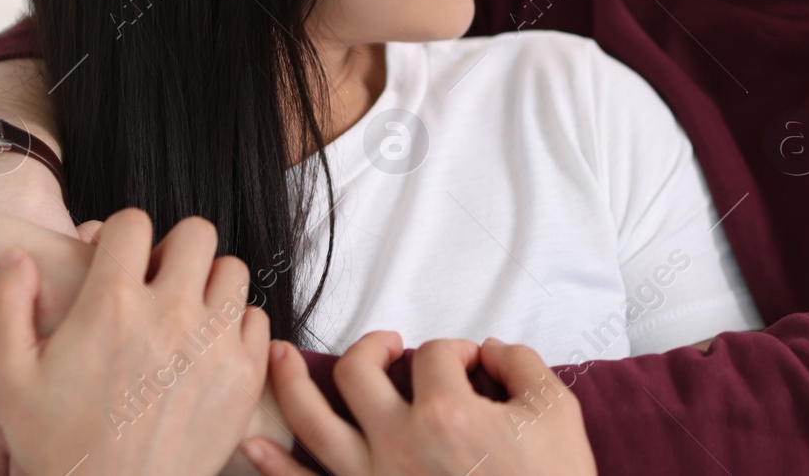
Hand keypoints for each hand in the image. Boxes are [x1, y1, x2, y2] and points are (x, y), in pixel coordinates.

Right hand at [0, 208, 269, 475]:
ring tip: (184, 314)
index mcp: (111, 305)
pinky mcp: (244, 375)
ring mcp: (214, 343)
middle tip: (157, 280)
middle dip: (175, 248)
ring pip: (233, 271)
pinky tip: (207, 349)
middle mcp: (171, 314)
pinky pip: (256, 319)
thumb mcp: (9, 380)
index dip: (122, 234)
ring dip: (209, 283)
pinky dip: (236, 326)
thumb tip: (19, 258)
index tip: (117, 259)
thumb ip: (8, 307)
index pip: (134, 222)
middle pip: (197, 233)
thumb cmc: (58, 447)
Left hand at [239, 333, 596, 475]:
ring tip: (276, 354)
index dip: (457, 350)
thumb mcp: (555, 412)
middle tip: (388, 345)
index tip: (473, 363)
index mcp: (447, 412)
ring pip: (311, 421)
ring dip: (287, 382)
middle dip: (370, 345)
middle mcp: (399, 442)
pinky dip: (274, 467)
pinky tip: (253, 443)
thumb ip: (521, 364)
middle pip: (357, 371)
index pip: (435, 354)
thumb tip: (491, 350)